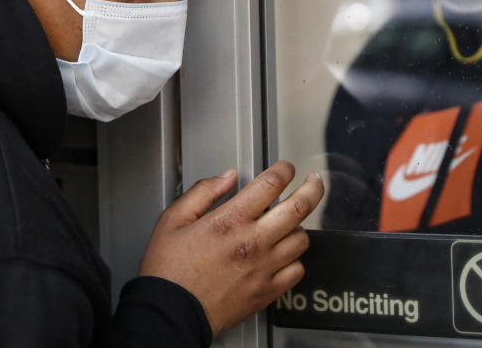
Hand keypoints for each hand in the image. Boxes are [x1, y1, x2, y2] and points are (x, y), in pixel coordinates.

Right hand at [138, 161, 323, 336]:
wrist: (171, 313)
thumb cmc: (169, 270)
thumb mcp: (173, 219)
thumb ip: (202, 192)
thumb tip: (226, 177)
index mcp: (229, 221)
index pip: (270, 185)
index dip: (283, 170)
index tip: (285, 168)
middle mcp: (252, 243)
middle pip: (299, 208)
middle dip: (312, 188)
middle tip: (313, 182)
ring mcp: (263, 268)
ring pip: (301, 239)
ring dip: (299, 226)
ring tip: (290, 221)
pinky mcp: (267, 291)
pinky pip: (297, 270)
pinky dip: (295, 258)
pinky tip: (283, 253)